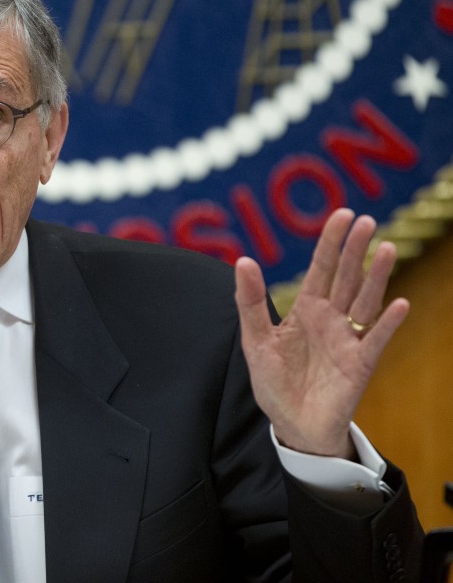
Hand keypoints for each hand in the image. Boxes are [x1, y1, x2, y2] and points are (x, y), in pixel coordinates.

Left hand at [234, 208, 408, 457]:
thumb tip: (243, 261)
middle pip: (346, 278)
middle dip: (355, 250)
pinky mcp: (359, 364)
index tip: (343, 214)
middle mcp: (330, 319)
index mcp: (304, 310)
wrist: (293, 426)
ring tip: (386, 248)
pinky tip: (398, 304)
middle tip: (367, 220)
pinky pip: (375, 340)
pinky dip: (387, 323)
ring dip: (376, 276)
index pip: (320, 269)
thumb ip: (250, 303)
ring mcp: (347, 340)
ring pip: (365, 301)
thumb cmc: (274, 383)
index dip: (330, 243)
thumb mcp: (255, 341)